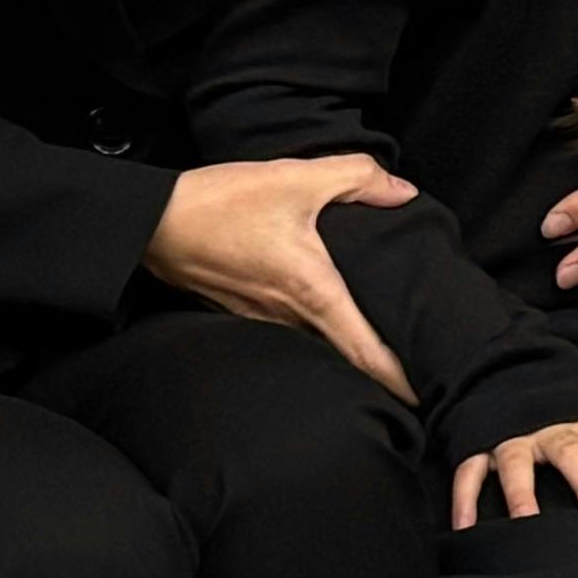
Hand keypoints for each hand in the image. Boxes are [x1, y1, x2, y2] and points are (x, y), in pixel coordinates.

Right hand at [149, 156, 417, 395]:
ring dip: (349, 353)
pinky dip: (318, 333)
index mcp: (313, 291)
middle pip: (347, 358)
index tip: (428, 400)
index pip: (365, 351)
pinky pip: (291, 331)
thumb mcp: (296, 177)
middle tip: (423, 379)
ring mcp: (264, 320)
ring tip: (384, 353)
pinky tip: (328, 319)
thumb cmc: (220, 204)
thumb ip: (357, 178)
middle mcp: (290, 317)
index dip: (400, 380)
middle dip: (385, 374)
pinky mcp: (244, 312)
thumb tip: (403, 192)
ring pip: (318, 345)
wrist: (150, 222)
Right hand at [456, 415, 577, 530]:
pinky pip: (470, 472)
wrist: (512, 369)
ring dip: (522, 494)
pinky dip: (464, 500)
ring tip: (527, 523)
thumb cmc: (567, 417)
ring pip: (517, 464)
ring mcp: (513, 436)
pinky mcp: (479, 444)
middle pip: (573, 454)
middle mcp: (553, 429)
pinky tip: (465, 529)